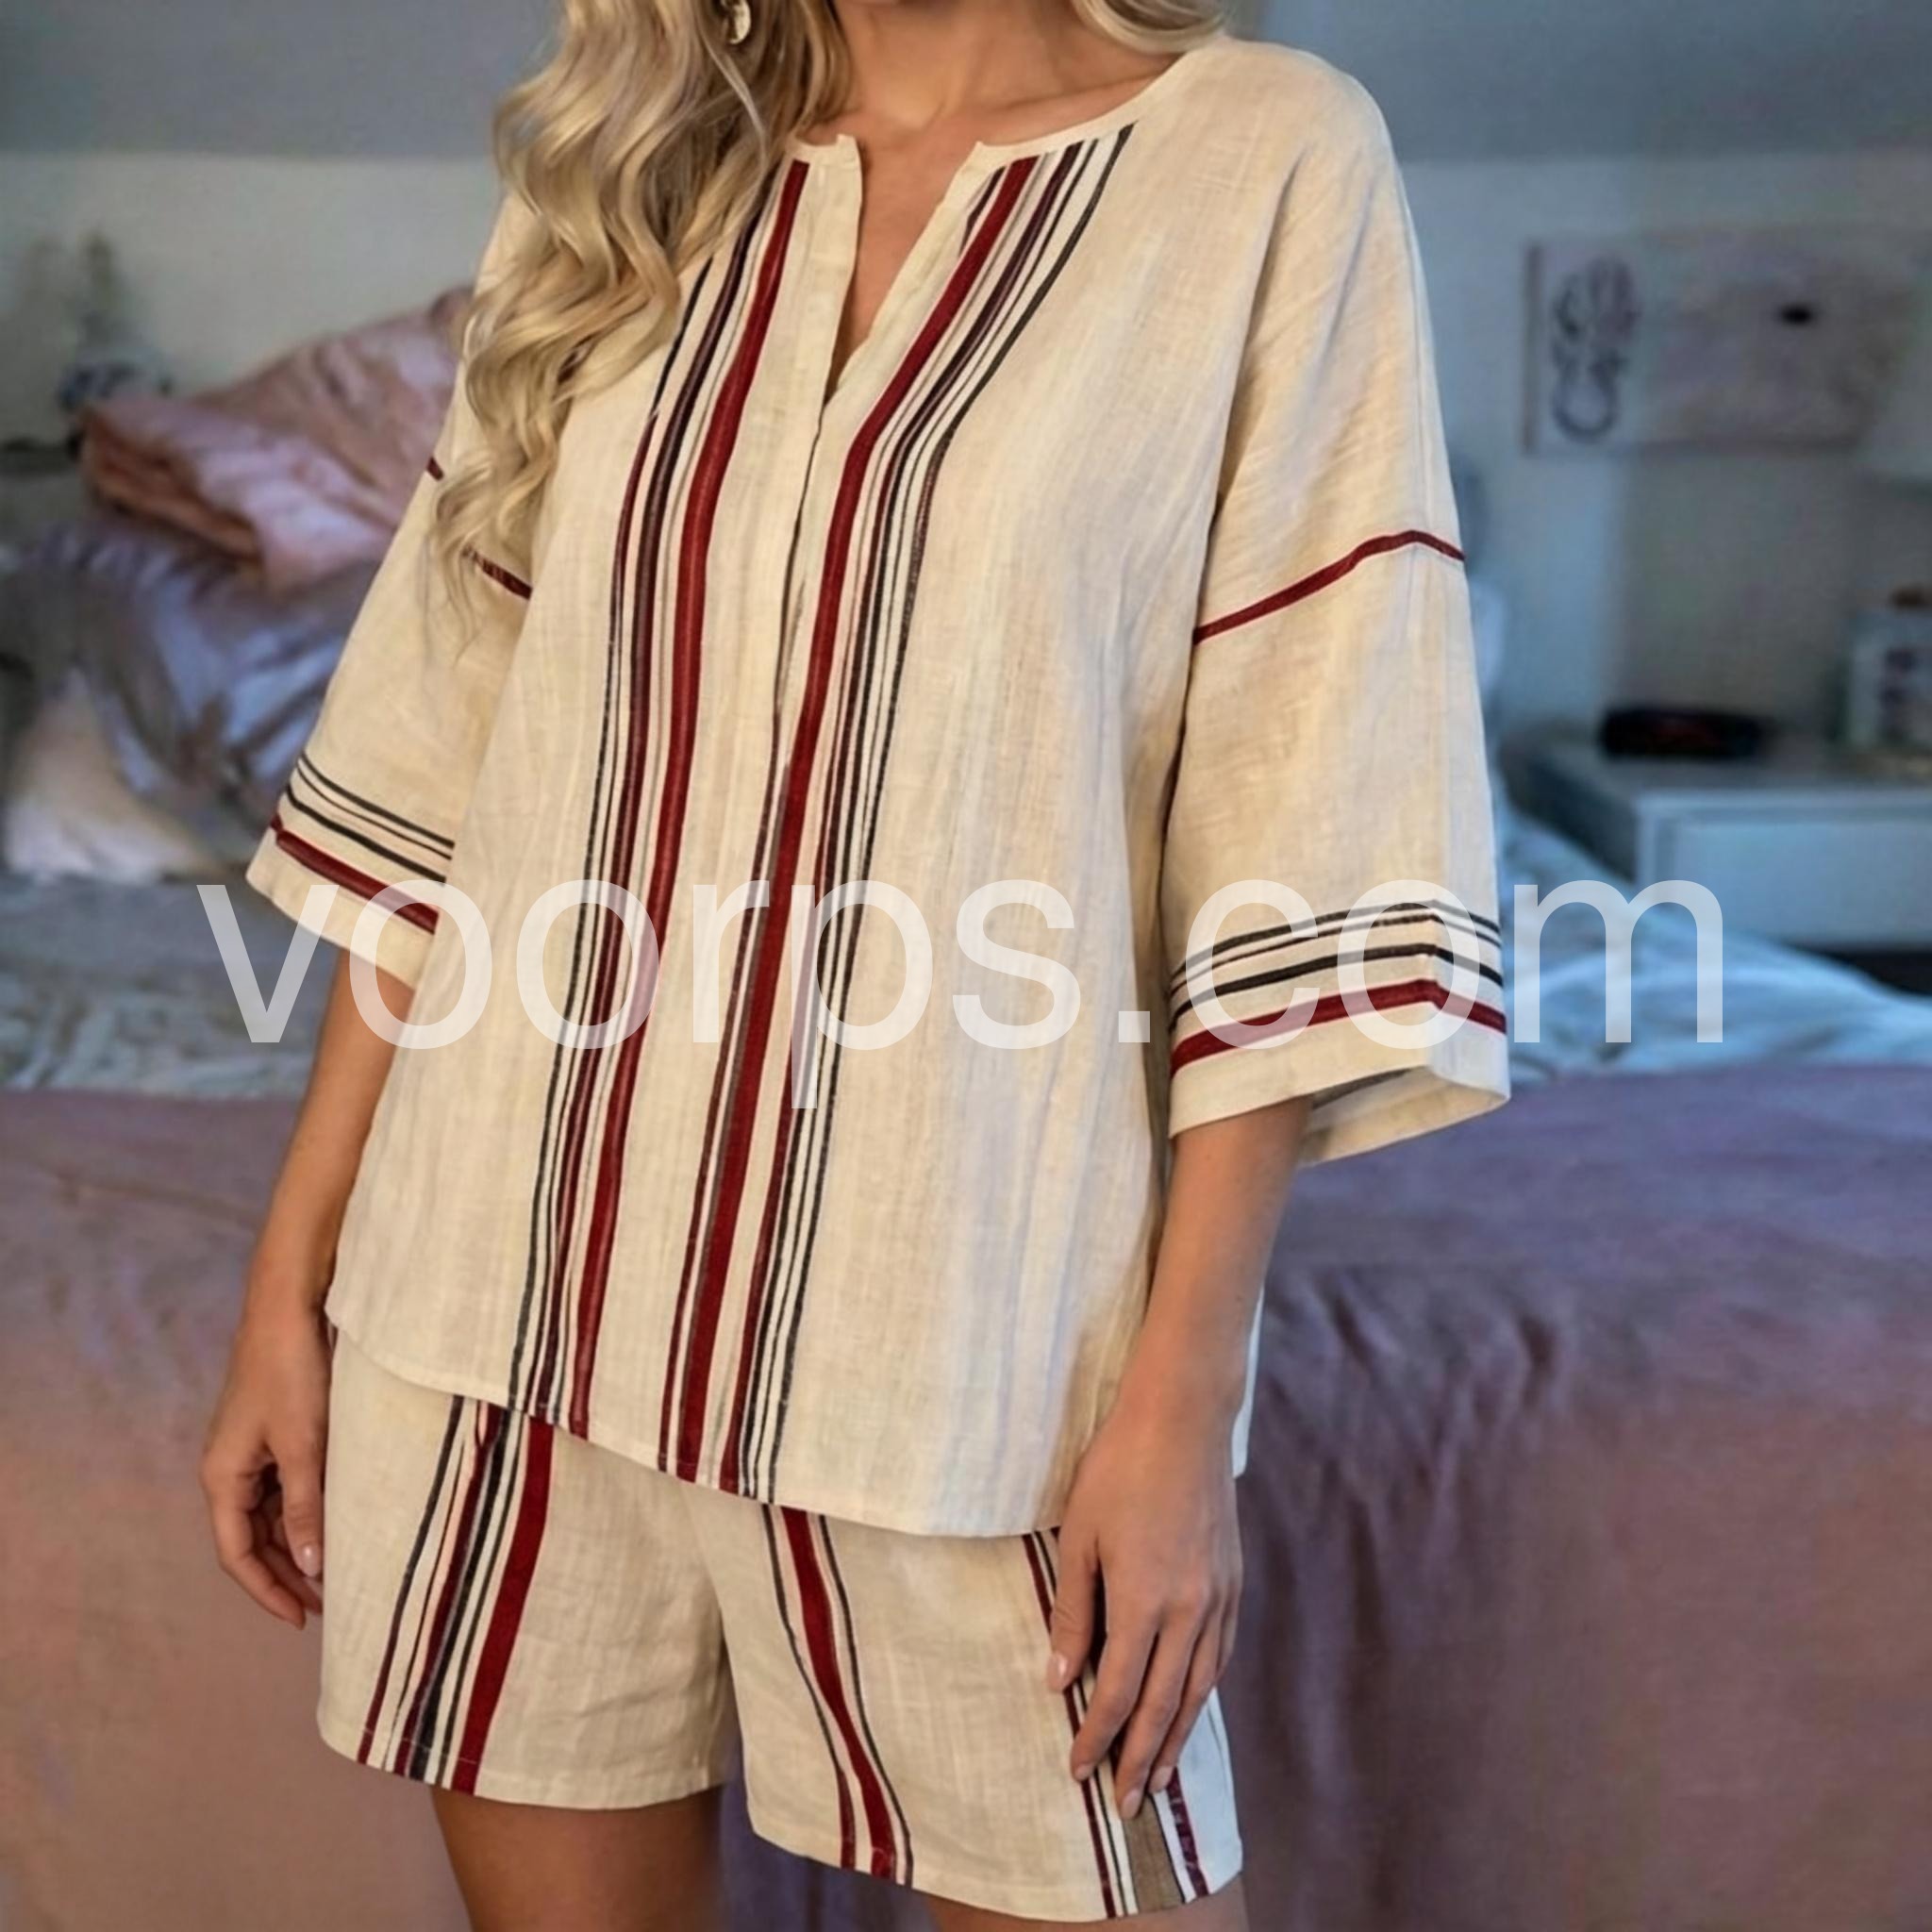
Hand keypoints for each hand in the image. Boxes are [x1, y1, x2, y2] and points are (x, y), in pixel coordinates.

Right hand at [200, 1294, 332, 1628]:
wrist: (291, 1306)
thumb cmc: (293, 1372)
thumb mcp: (303, 1445)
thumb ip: (306, 1507)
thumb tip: (308, 1567)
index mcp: (222, 1477)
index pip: (238, 1554)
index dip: (267, 1591)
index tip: (303, 1619)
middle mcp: (229, 1468)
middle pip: (253, 1538)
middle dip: (286, 1573)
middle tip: (330, 1604)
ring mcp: (251, 1449)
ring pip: (272, 1513)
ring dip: (299, 1542)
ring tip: (339, 1570)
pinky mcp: (274, 1430)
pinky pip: (285, 1485)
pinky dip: (307, 1509)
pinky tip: (336, 1521)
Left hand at [1046, 1372, 1242, 1819]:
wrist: (1183, 1420)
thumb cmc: (1118, 1470)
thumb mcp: (1079, 1537)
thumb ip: (1073, 1612)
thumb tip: (1059, 1680)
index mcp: (1144, 1602)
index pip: (1119, 1692)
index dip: (1097, 1736)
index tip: (1077, 1771)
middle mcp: (1189, 1611)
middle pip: (1164, 1705)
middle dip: (1141, 1758)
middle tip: (1126, 1804)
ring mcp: (1218, 1597)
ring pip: (1199, 1687)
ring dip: (1178, 1736)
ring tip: (1159, 1776)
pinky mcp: (1232, 1581)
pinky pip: (1219, 1654)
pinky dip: (1204, 1691)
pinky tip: (1192, 1706)